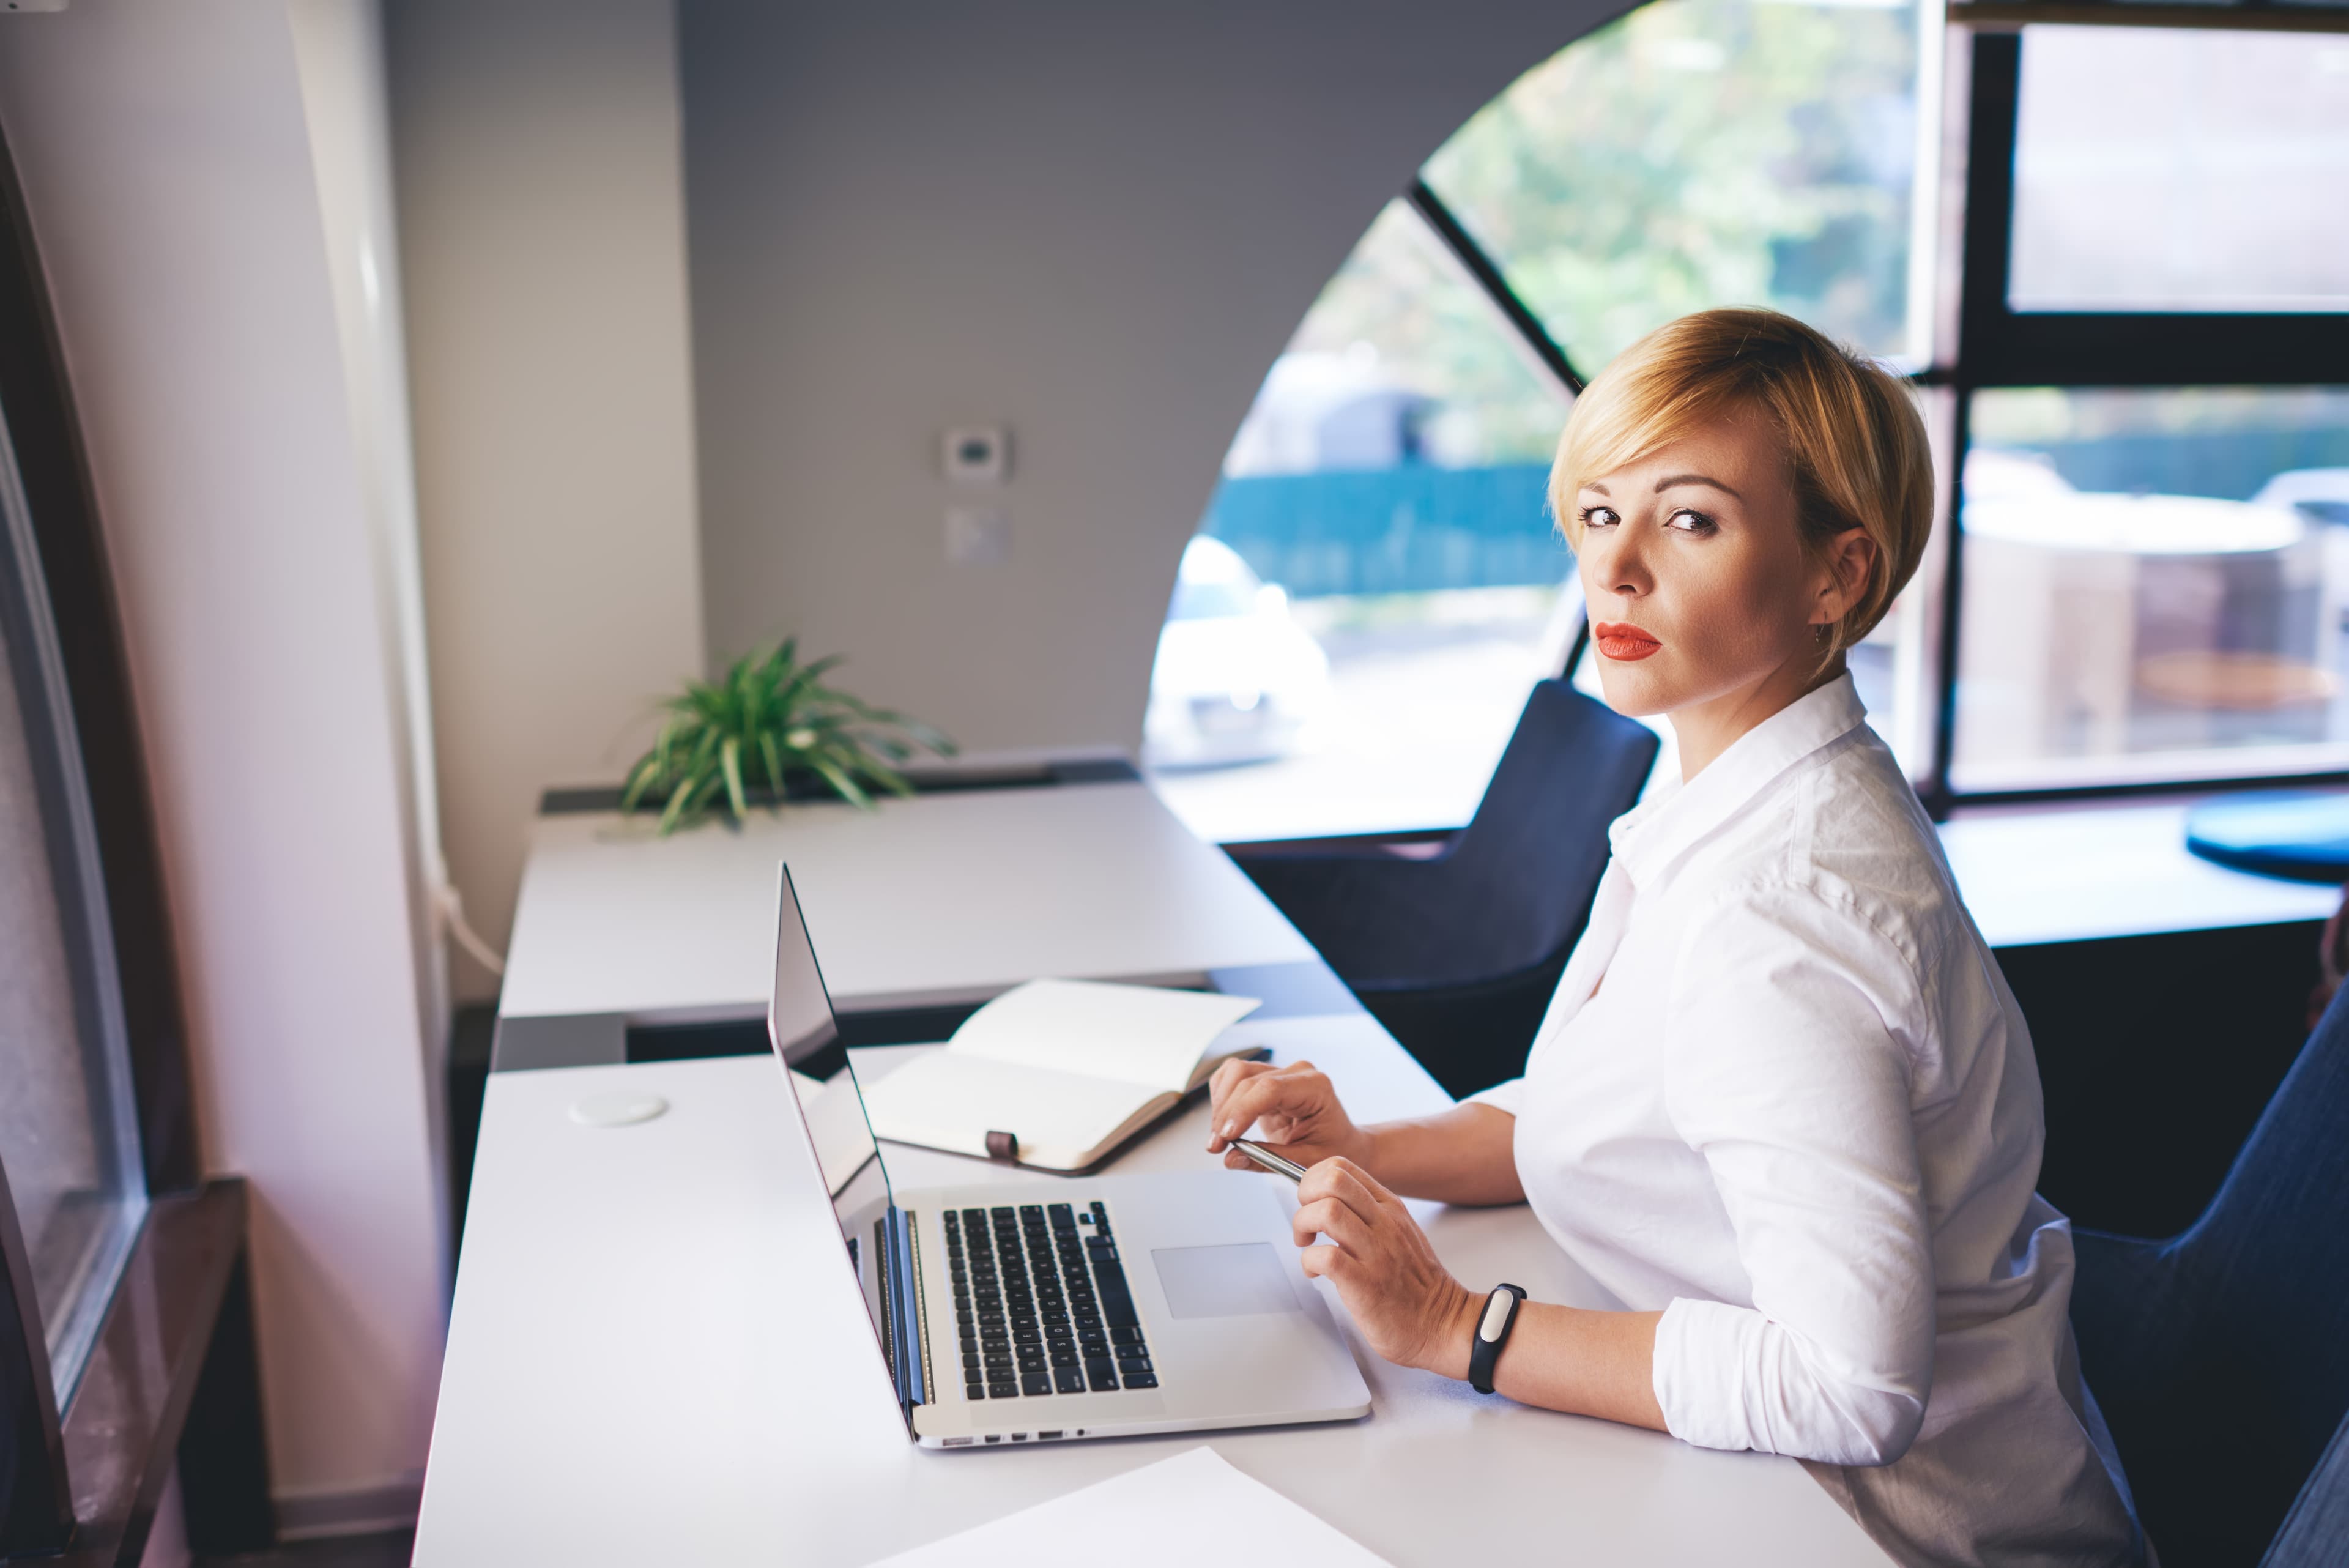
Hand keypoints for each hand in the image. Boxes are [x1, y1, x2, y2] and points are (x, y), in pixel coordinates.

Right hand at [1205, 1057, 1372, 1171]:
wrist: (1344, 1141)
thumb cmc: (1333, 1149)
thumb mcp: (1307, 1161)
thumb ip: (1268, 1160)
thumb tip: (1231, 1159)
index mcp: (1316, 1088)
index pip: (1270, 1089)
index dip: (1241, 1110)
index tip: (1225, 1137)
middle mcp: (1297, 1073)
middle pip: (1247, 1079)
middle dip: (1225, 1114)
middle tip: (1216, 1147)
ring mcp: (1280, 1071)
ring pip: (1235, 1072)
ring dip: (1220, 1104)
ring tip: (1219, 1137)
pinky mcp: (1266, 1077)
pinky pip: (1233, 1076)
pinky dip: (1222, 1097)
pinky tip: (1224, 1121)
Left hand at [1292, 1157, 1479, 1376]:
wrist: (1443, 1324)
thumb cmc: (1416, 1285)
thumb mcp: (1398, 1232)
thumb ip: (1369, 1213)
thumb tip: (1329, 1200)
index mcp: (1390, 1208)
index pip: (1343, 1167)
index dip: (1313, 1178)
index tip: (1309, 1201)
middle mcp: (1384, 1224)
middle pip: (1334, 1180)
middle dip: (1305, 1195)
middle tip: (1306, 1220)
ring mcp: (1376, 1253)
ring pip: (1328, 1211)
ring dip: (1303, 1225)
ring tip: (1307, 1244)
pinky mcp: (1365, 1284)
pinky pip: (1326, 1257)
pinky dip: (1309, 1261)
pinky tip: (1314, 1272)